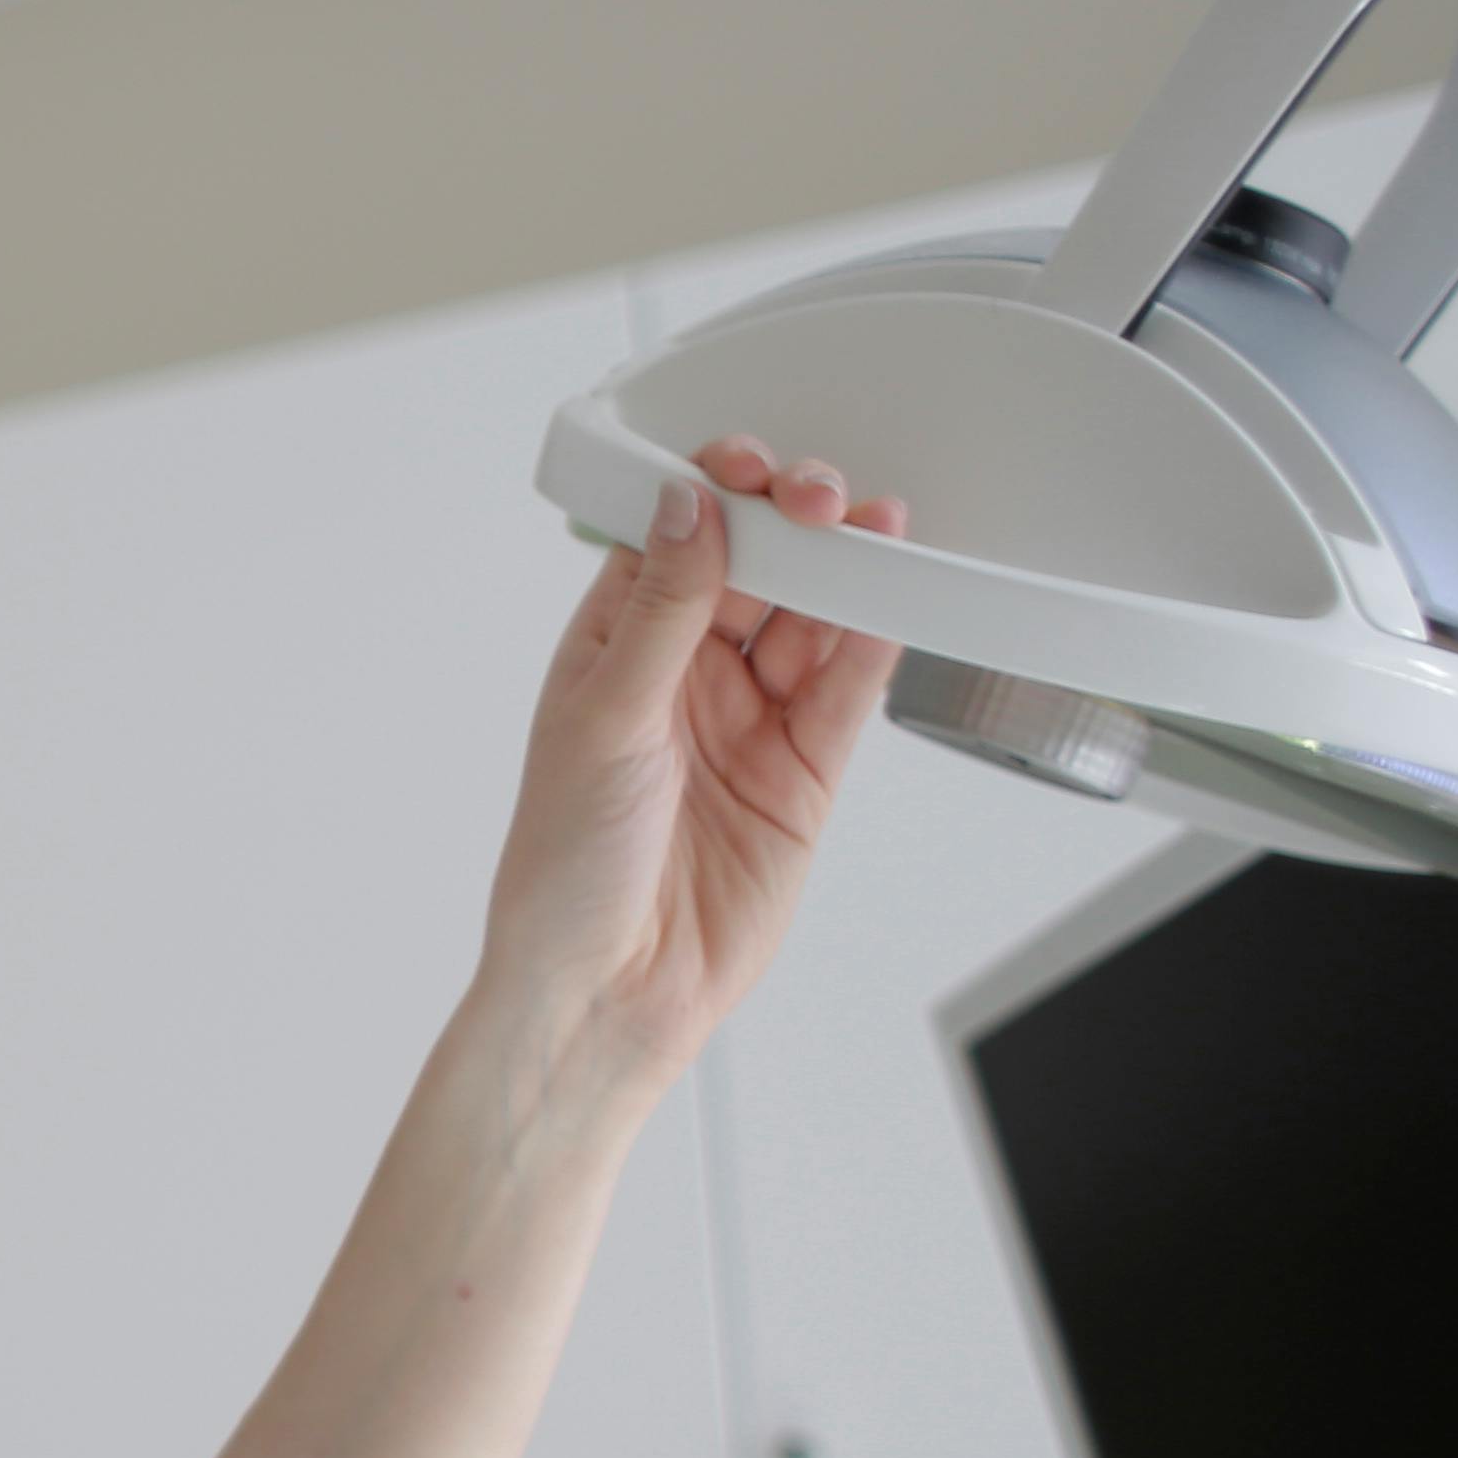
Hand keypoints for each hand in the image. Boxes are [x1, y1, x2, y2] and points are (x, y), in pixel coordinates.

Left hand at [478, 433, 906, 1090]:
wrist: (607, 990)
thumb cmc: (564, 867)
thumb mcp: (601, 721)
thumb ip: (660, 613)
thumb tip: (689, 507)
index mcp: (615, 648)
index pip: (677, 540)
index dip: (715, 494)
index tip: (747, 467)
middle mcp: (686, 674)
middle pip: (758, 568)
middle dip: (793, 523)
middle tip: (821, 499)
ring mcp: (751, 720)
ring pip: (814, 619)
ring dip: (845, 572)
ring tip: (876, 530)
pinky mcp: (805, 770)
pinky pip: (850, 688)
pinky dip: (876, 640)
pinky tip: (893, 596)